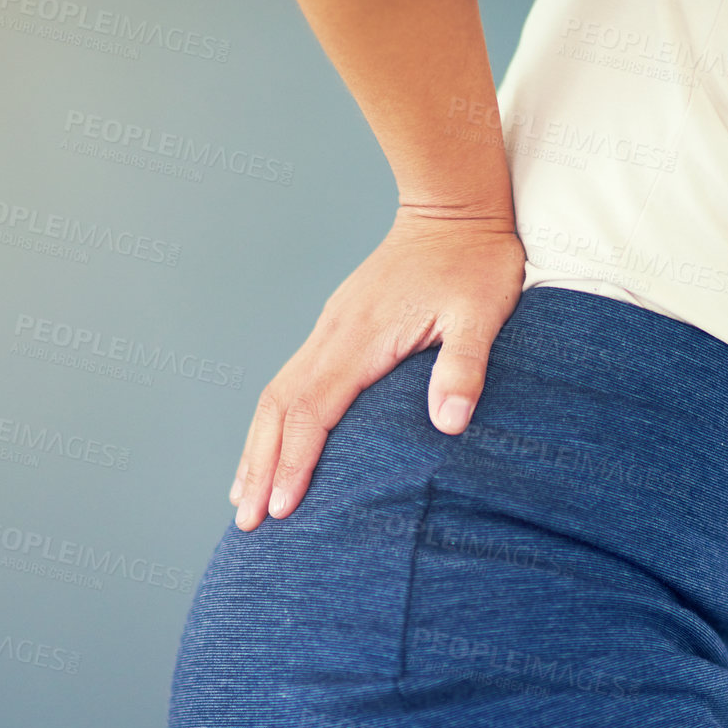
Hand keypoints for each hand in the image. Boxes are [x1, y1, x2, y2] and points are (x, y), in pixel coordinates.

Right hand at [229, 204, 524, 530]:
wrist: (454, 206)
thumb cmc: (474, 261)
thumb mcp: (483, 313)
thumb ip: (464, 366)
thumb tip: (448, 424)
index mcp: (361, 337)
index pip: (313, 409)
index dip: (296, 461)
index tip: (282, 507)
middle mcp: (333, 334)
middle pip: (278, 408)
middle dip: (260, 467)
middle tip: (247, 522)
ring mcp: (329, 330)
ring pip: (276, 395)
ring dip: (257, 448)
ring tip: (243, 497)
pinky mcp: (336, 329)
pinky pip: (291, 382)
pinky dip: (273, 422)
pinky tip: (272, 447)